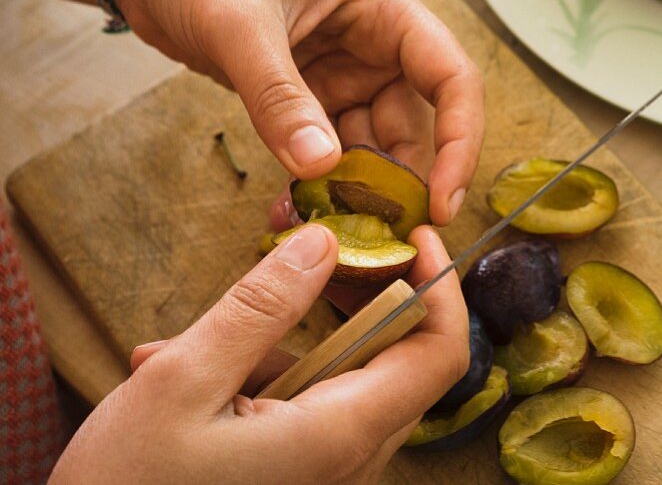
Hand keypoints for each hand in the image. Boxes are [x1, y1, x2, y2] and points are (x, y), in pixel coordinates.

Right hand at [51, 224, 468, 484]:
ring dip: (284, 346)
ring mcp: (329, 474)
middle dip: (358, 299)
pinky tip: (189, 378)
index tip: (414, 237)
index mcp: (339, 434)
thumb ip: (262, 307)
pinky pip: (311, 410)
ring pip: (344, 381)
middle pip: (397, 360)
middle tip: (312, 257)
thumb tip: (324, 243)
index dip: (440, 287)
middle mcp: (351, 461)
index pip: (439, 353)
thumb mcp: (184, 380)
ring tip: (187, 345)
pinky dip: (264, 383)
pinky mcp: (302, 478)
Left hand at [101, 0, 483, 223]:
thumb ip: (280, 96)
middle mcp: (375, 46)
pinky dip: (319, 185)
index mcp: (384, 10)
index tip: (443, 201)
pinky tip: (296, 211)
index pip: (452, 78)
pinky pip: (327, 153)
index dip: (461, 140)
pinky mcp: (307, 100)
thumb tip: (323, 166)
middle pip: (416, 126)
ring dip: (357, 191)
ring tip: (331, 231)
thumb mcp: (239, 24)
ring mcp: (341, 76)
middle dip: (403, 182)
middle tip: (380, 237)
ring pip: (372, 148)